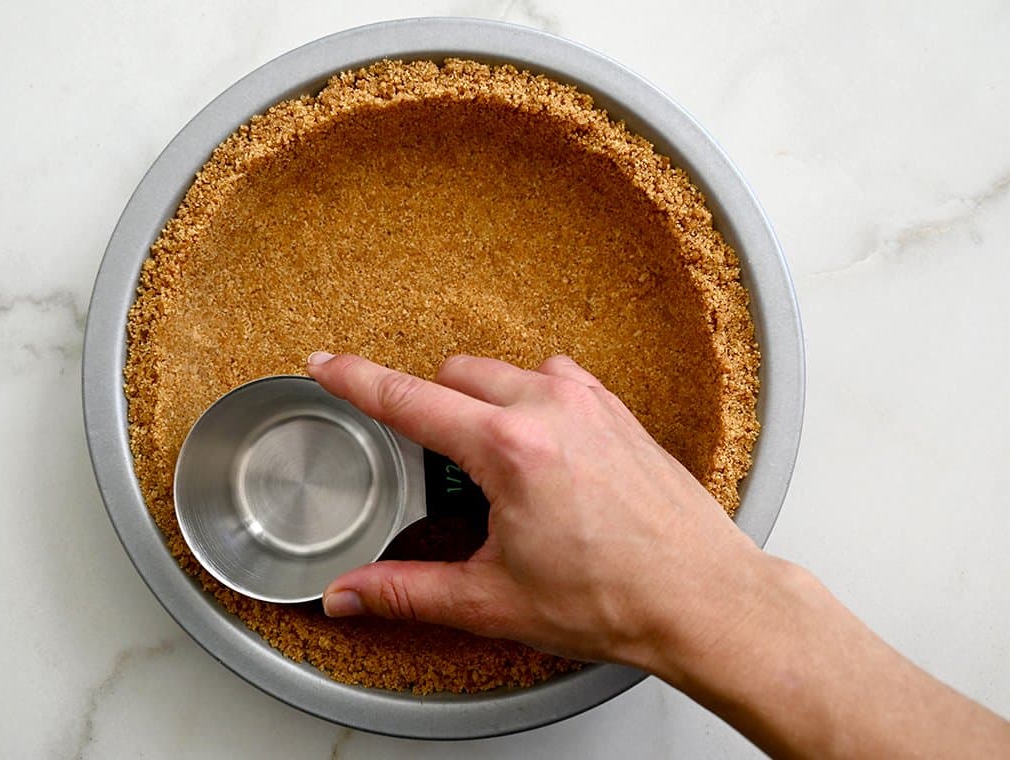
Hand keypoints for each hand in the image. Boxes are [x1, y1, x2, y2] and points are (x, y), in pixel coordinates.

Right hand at [306, 351, 761, 667]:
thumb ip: (407, 592)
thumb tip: (350, 596)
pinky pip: (555, 379)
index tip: (325, 364)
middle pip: (456, 375)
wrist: (703, 598)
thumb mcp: (494, 600)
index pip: (409, 398)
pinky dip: (531, 399)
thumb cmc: (615, 599)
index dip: (356, 379)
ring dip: (482, 400)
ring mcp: (590, 403)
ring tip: (489, 461)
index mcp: (509, 449)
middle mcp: (550, 409)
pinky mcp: (618, 410)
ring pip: (506, 372)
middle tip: (432, 464)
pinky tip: (540, 449)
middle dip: (430, 405)